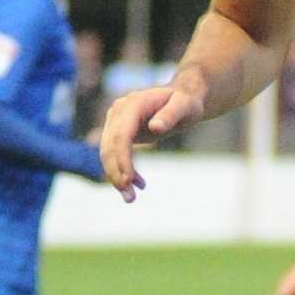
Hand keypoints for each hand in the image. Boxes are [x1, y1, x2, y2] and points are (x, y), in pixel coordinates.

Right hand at [98, 84, 203, 201]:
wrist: (181, 97)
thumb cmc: (186, 102)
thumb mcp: (185, 107)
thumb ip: (171, 115)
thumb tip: (156, 127)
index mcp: (133, 104)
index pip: (121, 135)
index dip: (122, 158)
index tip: (127, 180)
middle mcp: (119, 111)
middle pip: (110, 146)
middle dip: (116, 173)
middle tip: (129, 198)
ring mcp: (116, 120)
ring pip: (108, 152)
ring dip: (116, 176)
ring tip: (130, 198)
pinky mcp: (118, 130)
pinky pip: (116, 153)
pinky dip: (124, 170)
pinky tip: (139, 184)